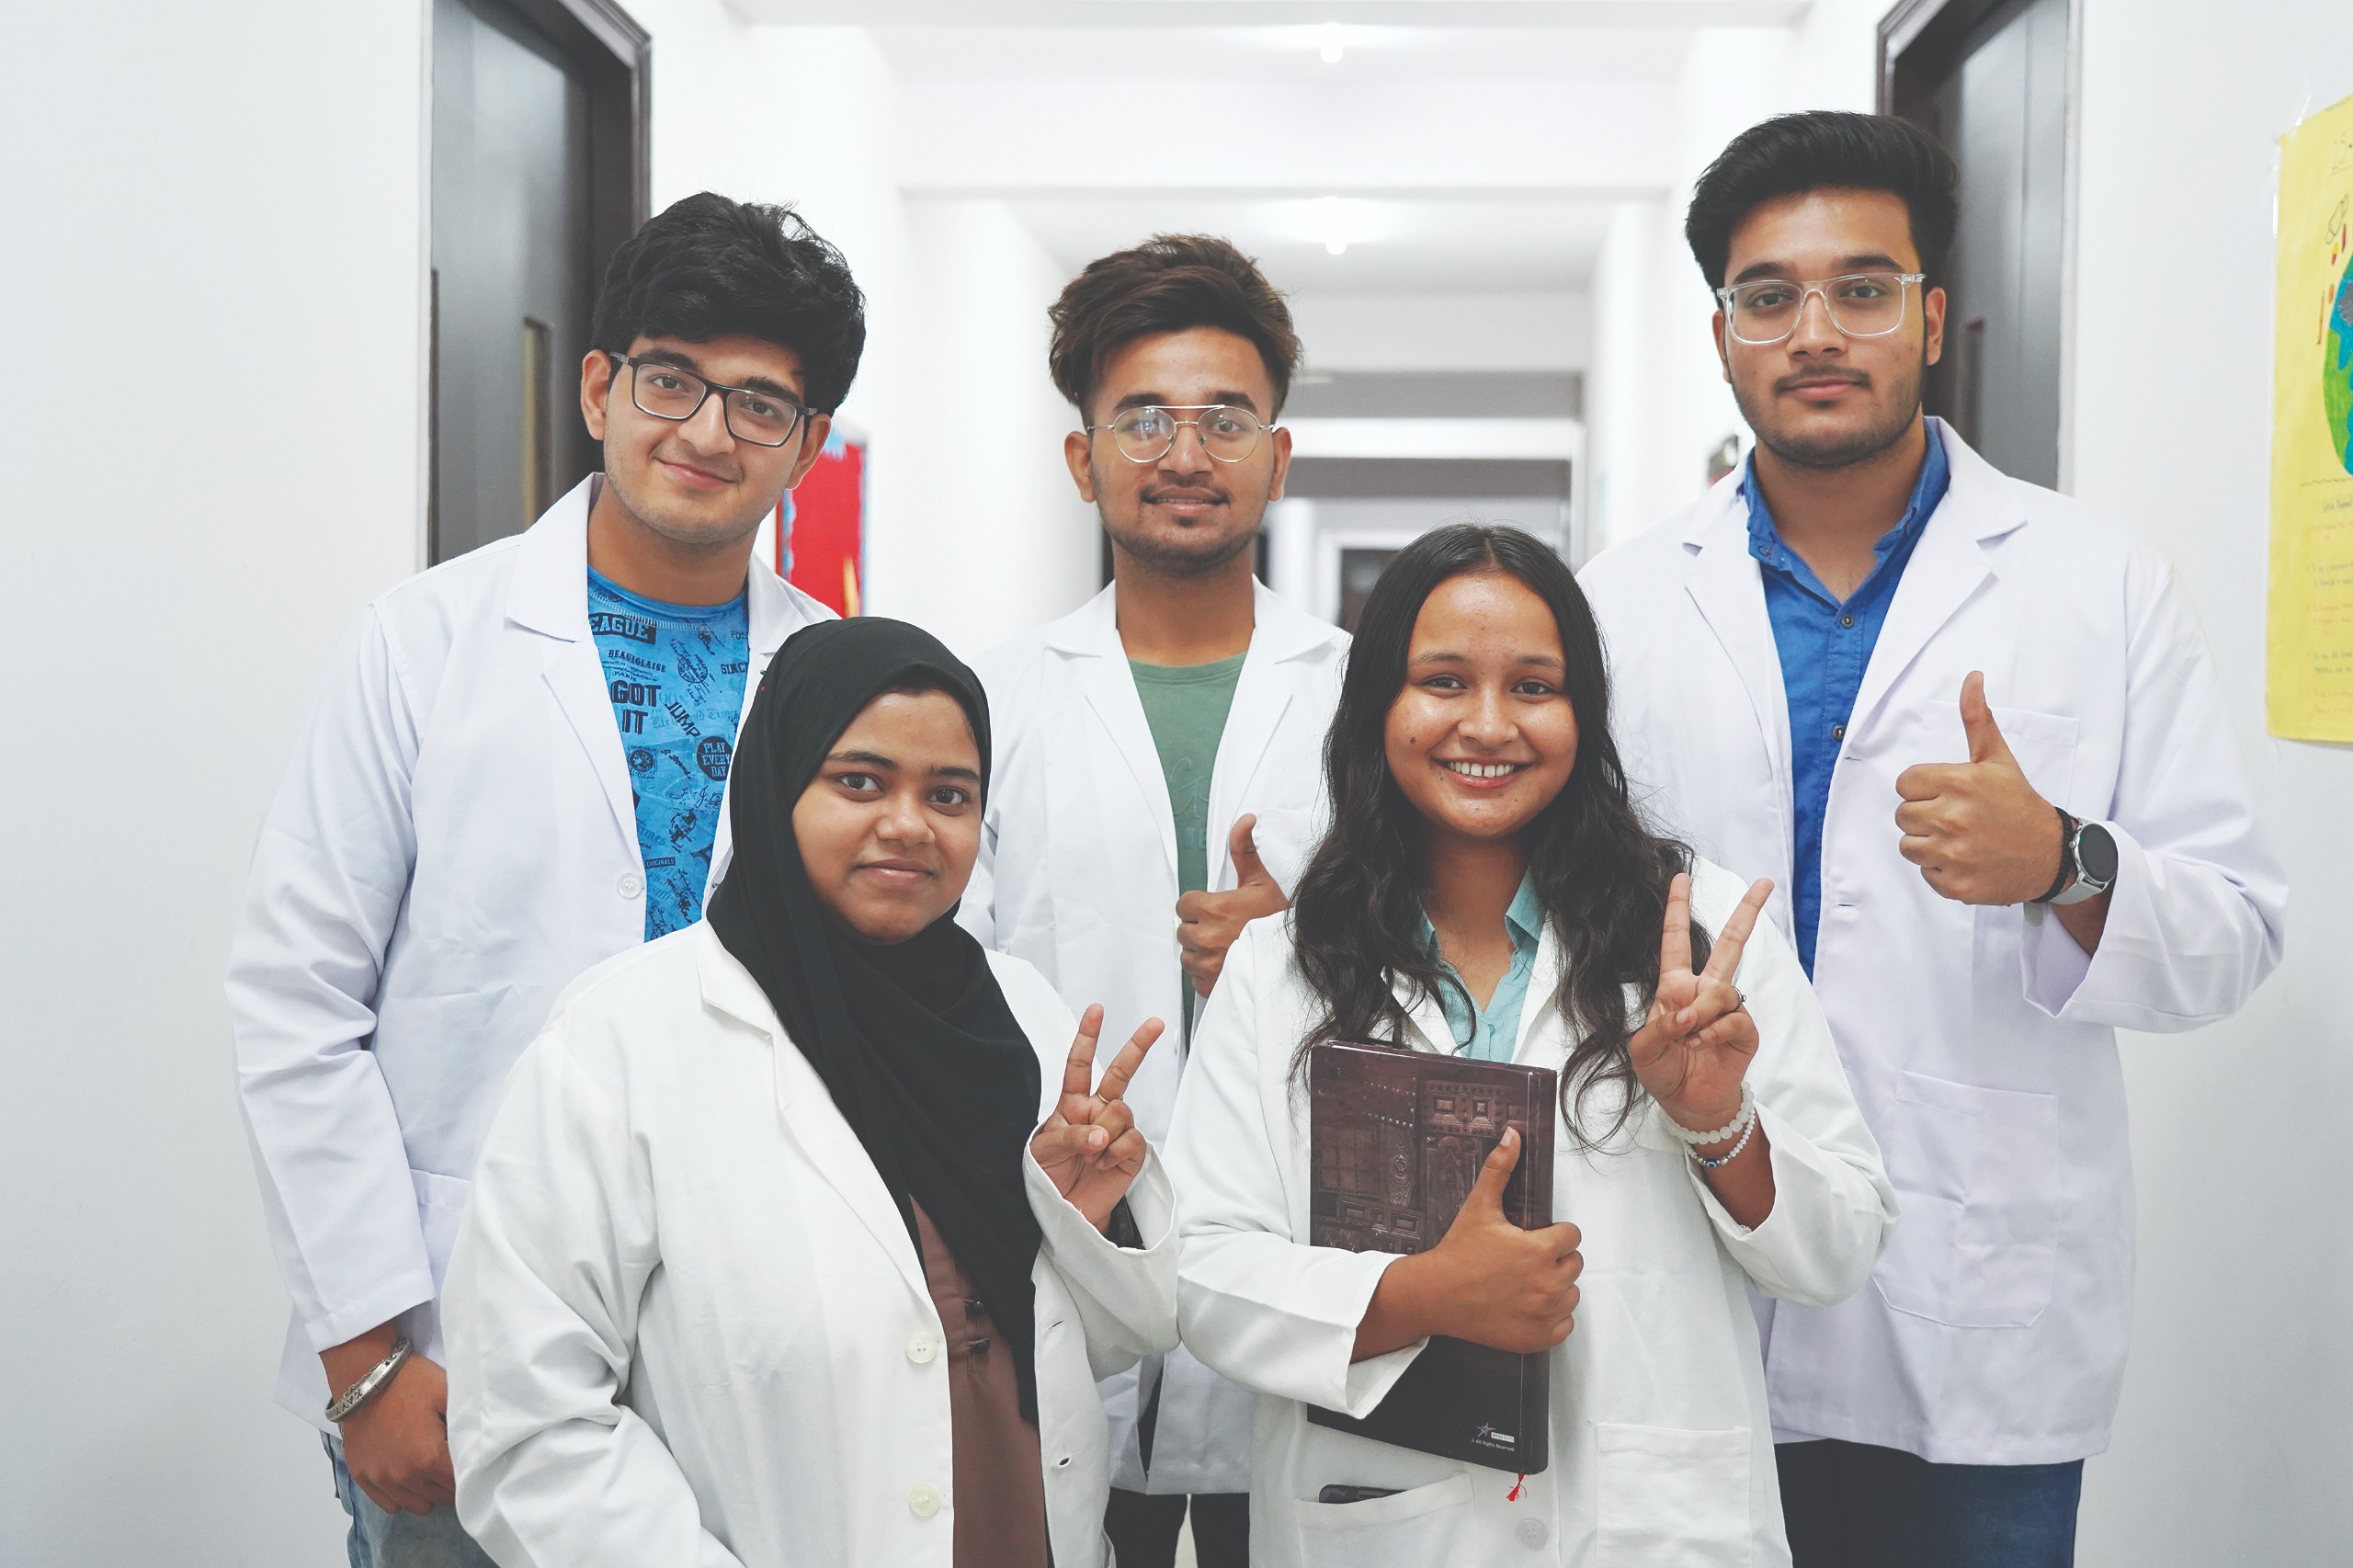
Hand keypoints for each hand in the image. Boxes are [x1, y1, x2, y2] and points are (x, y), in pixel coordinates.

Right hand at [322, 1330, 453, 1515]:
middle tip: (452, 1465)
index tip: (471, 1463)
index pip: (459, 1485)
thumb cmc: (411, 1381)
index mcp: (429, 1458)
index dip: (470, 1474)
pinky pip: (388, 1503)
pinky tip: (407, 1478)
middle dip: (450, 1485)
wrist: (364, 1374)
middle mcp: (405, 1476)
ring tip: (431, 1471)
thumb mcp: (448, 1394)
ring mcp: (381, 1479)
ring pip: (415, 1505)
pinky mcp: (362, 1475)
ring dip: (427, 1492)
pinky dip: (401, 1496)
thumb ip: (468, 1423)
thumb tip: (482, 1444)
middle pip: (439, 1497)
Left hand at [1029, 1004, 1162, 1234]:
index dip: (1087, 1036)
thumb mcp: (1044, 1152)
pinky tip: (1105, 1165)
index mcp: (1072, 1104)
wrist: (1066, 1212)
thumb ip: (1071, 1136)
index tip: (1097, 1011)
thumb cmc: (1048, 1177)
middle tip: (1156, 1023)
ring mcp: (1116, 1130)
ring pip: (1122, 1111)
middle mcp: (1097, 1111)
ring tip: (1092, 1155)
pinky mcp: (1132, 1152)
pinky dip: (1116, 1153)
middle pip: (1119, 1073)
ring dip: (1105, 1133)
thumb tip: (1101, 1134)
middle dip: (1138, 1046)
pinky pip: (1131, 1140)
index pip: (1079, 1065)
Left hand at [1176, 815, 1288, 997]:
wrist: (1297, 955)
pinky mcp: (1212, 985)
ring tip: (1226, 947)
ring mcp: (1208, 964)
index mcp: (1213, 909)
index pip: (1183, 906)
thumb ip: (1244, 850)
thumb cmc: (1278, 920)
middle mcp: (1206, 937)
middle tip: (1224, 928)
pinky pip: (1196, 978)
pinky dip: (1207, 974)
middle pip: (1184, 931)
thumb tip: (1244, 821)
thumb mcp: (1261, 881)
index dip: (1198, 906)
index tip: (1215, 910)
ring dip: (1201, 952)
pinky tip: (1227, 964)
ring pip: (1188, 956)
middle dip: (1199, 929)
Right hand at [1357, 1128, 1582, 1357]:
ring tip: (1523, 1283)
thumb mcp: (1479, 1206)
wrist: (1435, 1295)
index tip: (1531, 1239)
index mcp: (1540, 1250)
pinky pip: (1564, 1325)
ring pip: (1571, 1294)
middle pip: (1574, 1264)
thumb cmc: (1458, 1251)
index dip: (1553, 1234)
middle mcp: (1548, 1284)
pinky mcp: (1537, 1338)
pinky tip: (1526, 1307)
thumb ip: (1500, 1168)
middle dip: (1554, 1260)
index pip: (1573, 1236)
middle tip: (1523, 1261)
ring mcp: (1544, 1314)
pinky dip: (1550, 1318)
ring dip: (1555, 1288)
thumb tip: (1513, 1133)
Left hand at [1630, 872, 1770, 1135]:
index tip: (1680, 878)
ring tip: (1689, 1036)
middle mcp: (1704, 991)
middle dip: (1747, 913)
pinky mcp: (1745, 1030)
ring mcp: (1727, 1009)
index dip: (1677, 910)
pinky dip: (1715, 1030)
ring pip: (1723, 990)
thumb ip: (1659, 1026)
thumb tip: (1686, 1013)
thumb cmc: (1664, 1070)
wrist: (1688, 1103)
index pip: (1676, 942)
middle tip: (1764, 882)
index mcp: (1675, 987)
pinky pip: (1734, 1017)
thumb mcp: (1644, 1049)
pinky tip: (1703, 1044)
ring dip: (1703, 1011)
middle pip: (1730, 944)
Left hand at [1895, 672, 2065, 904]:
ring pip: (1909, 846)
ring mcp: (1953, 854)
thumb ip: (1977, 718)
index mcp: (1959, 783)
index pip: (1905, 784)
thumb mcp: (1998, 758)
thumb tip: (1972, 677)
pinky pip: (1925, 873)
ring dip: (1929, 844)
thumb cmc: (2019, 803)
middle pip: (1903, 815)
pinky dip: (1941, 870)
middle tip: (1957, 817)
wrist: (2052, 855)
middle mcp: (1953, 818)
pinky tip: (1967, 860)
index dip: (1923, 787)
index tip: (1948, 792)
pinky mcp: (1955, 885)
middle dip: (1925, 815)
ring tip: (1961, 839)